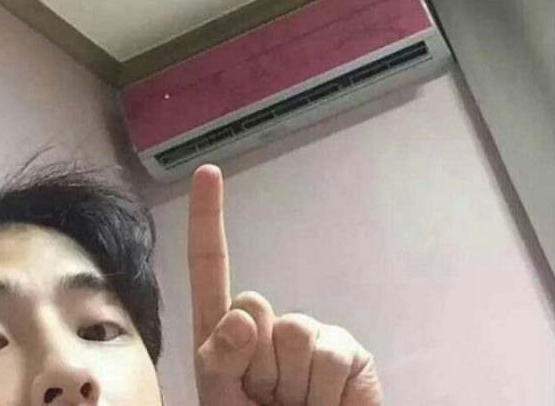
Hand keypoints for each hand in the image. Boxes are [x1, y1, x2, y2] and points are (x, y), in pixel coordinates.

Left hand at [188, 164, 381, 404]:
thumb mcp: (221, 402)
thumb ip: (219, 360)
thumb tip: (244, 316)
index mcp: (227, 333)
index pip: (210, 267)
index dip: (206, 218)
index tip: (207, 172)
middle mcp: (269, 325)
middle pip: (251, 303)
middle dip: (255, 360)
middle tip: (267, 397)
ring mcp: (312, 333)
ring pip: (292, 333)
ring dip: (291, 383)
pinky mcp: (349, 351)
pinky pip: (329, 356)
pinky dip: (325, 394)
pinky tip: (327, 405)